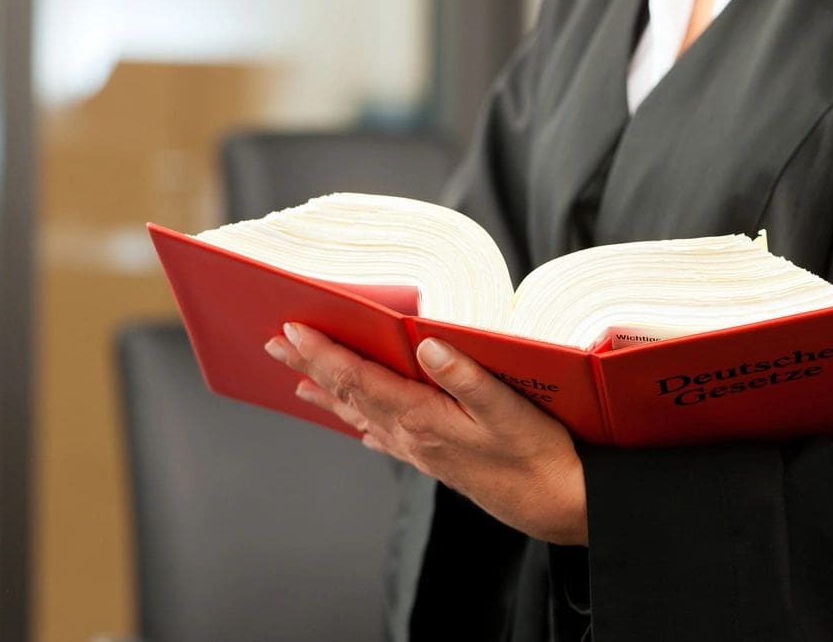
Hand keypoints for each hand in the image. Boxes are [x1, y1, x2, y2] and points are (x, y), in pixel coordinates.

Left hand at [264, 324, 587, 545]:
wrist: (557, 505)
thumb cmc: (539, 456)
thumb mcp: (508, 410)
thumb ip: (466, 376)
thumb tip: (427, 344)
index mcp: (424, 417)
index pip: (360, 379)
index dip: (324, 353)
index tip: (293, 328)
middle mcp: (413, 436)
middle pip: (350, 395)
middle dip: (312, 368)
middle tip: (275, 346)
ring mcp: (422, 451)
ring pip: (363, 416)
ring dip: (330, 395)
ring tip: (300, 383)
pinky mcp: (437, 460)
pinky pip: (387, 438)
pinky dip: (365, 424)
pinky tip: (360, 426)